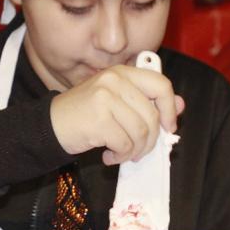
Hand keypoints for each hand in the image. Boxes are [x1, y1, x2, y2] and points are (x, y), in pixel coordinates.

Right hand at [50, 65, 184, 165]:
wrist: (48, 126)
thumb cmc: (84, 116)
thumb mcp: (116, 102)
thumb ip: (147, 101)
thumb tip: (180, 105)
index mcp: (121, 73)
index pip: (161, 85)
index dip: (170, 108)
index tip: (169, 127)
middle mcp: (114, 80)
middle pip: (152, 115)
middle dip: (150, 140)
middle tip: (137, 151)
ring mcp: (105, 98)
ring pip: (141, 132)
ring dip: (134, 151)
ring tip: (120, 154)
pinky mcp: (98, 119)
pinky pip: (125, 144)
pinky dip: (120, 156)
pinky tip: (108, 156)